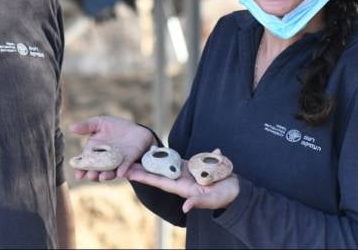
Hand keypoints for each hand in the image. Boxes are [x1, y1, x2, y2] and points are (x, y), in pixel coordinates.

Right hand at [68, 115, 156, 180]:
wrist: (135, 128)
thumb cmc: (115, 127)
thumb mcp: (100, 123)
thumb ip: (86, 126)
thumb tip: (71, 128)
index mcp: (94, 152)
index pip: (86, 162)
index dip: (81, 169)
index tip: (78, 175)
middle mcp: (105, 160)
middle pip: (97, 170)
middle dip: (93, 174)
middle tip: (90, 176)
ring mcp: (117, 161)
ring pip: (110, 171)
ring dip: (106, 175)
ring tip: (102, 177)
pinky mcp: (129, 160)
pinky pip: (126, 166)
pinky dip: (122, 169)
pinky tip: (120, 173)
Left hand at [125, 163, 239, 212]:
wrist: (234, 189)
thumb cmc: (223, 197)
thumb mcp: (211, 200)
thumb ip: (198, 203)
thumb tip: (185, 207)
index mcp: (181, 187)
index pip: (158, 181)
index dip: (144, 177)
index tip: (128, 173)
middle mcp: (179, 179)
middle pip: (156, 172)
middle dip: (140, 167)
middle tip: (123, 162)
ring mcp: (185, 172)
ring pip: (163, 164)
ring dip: (149, 159)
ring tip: (134, 153)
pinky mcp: (192, 165)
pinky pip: (176, 158)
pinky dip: (165, 154)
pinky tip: (154, 149)